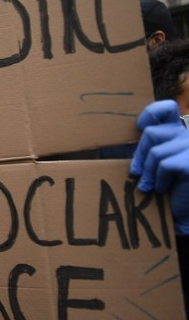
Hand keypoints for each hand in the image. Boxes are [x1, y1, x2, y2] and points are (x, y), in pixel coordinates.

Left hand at [131, 100, 188, 233]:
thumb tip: (135, 135)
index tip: (139, 127)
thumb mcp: (157, 162)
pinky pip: (164, 165)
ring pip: (155, 152)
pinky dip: (159, 180)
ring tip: (150, 185)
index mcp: (181, 131)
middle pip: (151, 133)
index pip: (167, 108)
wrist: (186, 211)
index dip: (150, 114)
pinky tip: (163, 189)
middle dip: (139, 155)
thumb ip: (150, 146)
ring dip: (148, 172)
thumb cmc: (170, 187)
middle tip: (137, 174)